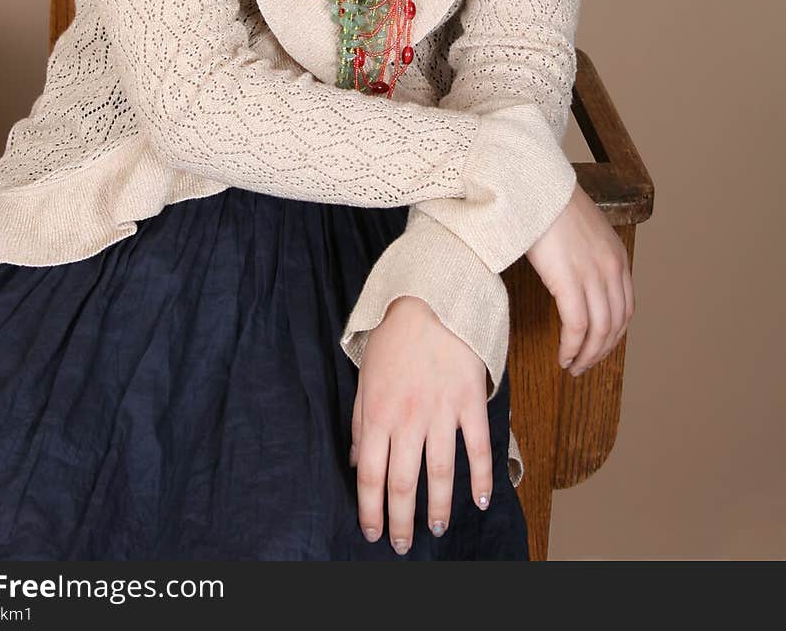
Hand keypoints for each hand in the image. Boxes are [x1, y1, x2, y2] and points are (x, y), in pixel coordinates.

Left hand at [348, 295, 492, 554]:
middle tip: (402, 545)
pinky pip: (477, 446)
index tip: (372, 532)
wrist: (431, 296)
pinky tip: (480, 499)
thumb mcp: (366, 375)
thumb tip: (358, 463)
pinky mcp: (470, 400)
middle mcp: (409, 417)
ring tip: (437, 529)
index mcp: (378, 412)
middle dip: (401, 520)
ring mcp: (442, 411)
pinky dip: (482, 477)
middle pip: (404, 483)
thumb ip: (361, 422)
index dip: (371, 509)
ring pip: (440, 473)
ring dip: (439, 507)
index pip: (371, 475)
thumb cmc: (394, 334)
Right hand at [525, 181, 634, 376]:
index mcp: (617, 256)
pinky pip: (576, 326)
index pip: (626, 309)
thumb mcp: (581, 230)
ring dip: (587, 355)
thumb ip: (587, 255)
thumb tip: (574, 277)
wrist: (534, 184)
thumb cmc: (548, 203)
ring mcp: (592, 274)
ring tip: (572, 366)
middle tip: (584, 365)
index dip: (613, 335)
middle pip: (616, 324)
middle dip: (601, 351)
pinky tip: (563, 355)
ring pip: (599, 330)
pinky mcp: (569, 280)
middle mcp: (611, 268)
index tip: (598, 348)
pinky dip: (572, 346)